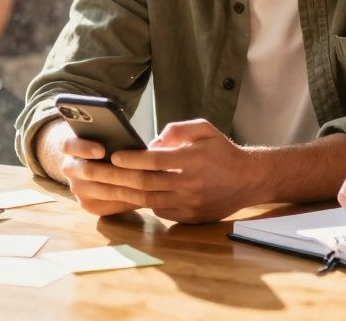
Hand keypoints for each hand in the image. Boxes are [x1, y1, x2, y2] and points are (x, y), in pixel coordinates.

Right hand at [57, 132, 139, 217]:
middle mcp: (69, 169)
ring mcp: (77, 189)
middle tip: (140, 169)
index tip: (102, 150)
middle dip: (117, 172)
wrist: (92, 160)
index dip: (84, 148)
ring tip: (150, 183)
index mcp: (69, 145)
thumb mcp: (105, 131)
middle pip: (89, 172)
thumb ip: (114, 132)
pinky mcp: (89, 205)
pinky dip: (129, 200)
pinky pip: (110, 205)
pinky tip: (147, 194)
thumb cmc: (105, 140)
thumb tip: (143, 139)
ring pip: (103, 191)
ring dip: (128, 188)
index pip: (68, 145)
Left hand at [95, 119, 257, 223]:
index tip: (113, 156)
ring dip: (124, 194)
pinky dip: (144, 203)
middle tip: (96, 173)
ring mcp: (189, 203)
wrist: (249, 179)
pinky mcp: (190, 217)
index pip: (153, 161)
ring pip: (148, 200)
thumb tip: (151, 142)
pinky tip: (131, 195)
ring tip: (104, 188)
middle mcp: (189, 184)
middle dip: (116, 178)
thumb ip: (177, 130)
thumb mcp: (204, 129)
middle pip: (144, 183)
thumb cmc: (223, 151)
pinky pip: (160, 211)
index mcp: (191, 160)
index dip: (131, 159)